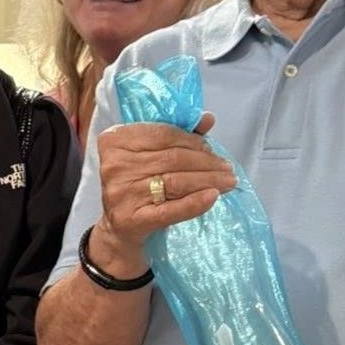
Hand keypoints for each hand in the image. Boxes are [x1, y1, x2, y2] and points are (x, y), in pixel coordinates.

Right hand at [87, 114, 237, 274]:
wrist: (119, 225)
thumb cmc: (137, 182)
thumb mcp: (149, 154)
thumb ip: (176, 134)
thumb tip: (207, 119)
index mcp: (115, 140)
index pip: (164, 134)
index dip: (193, 141)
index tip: (212, 149)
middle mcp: (115, 165)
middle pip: (173, 158)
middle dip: (207, 162)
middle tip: (227, 168)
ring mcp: (122, 193)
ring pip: (175, 181)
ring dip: (208, 180)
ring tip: (228, 182)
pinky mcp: (132, 219)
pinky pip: (170, 210)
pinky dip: (195, 203)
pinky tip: (213, 197)